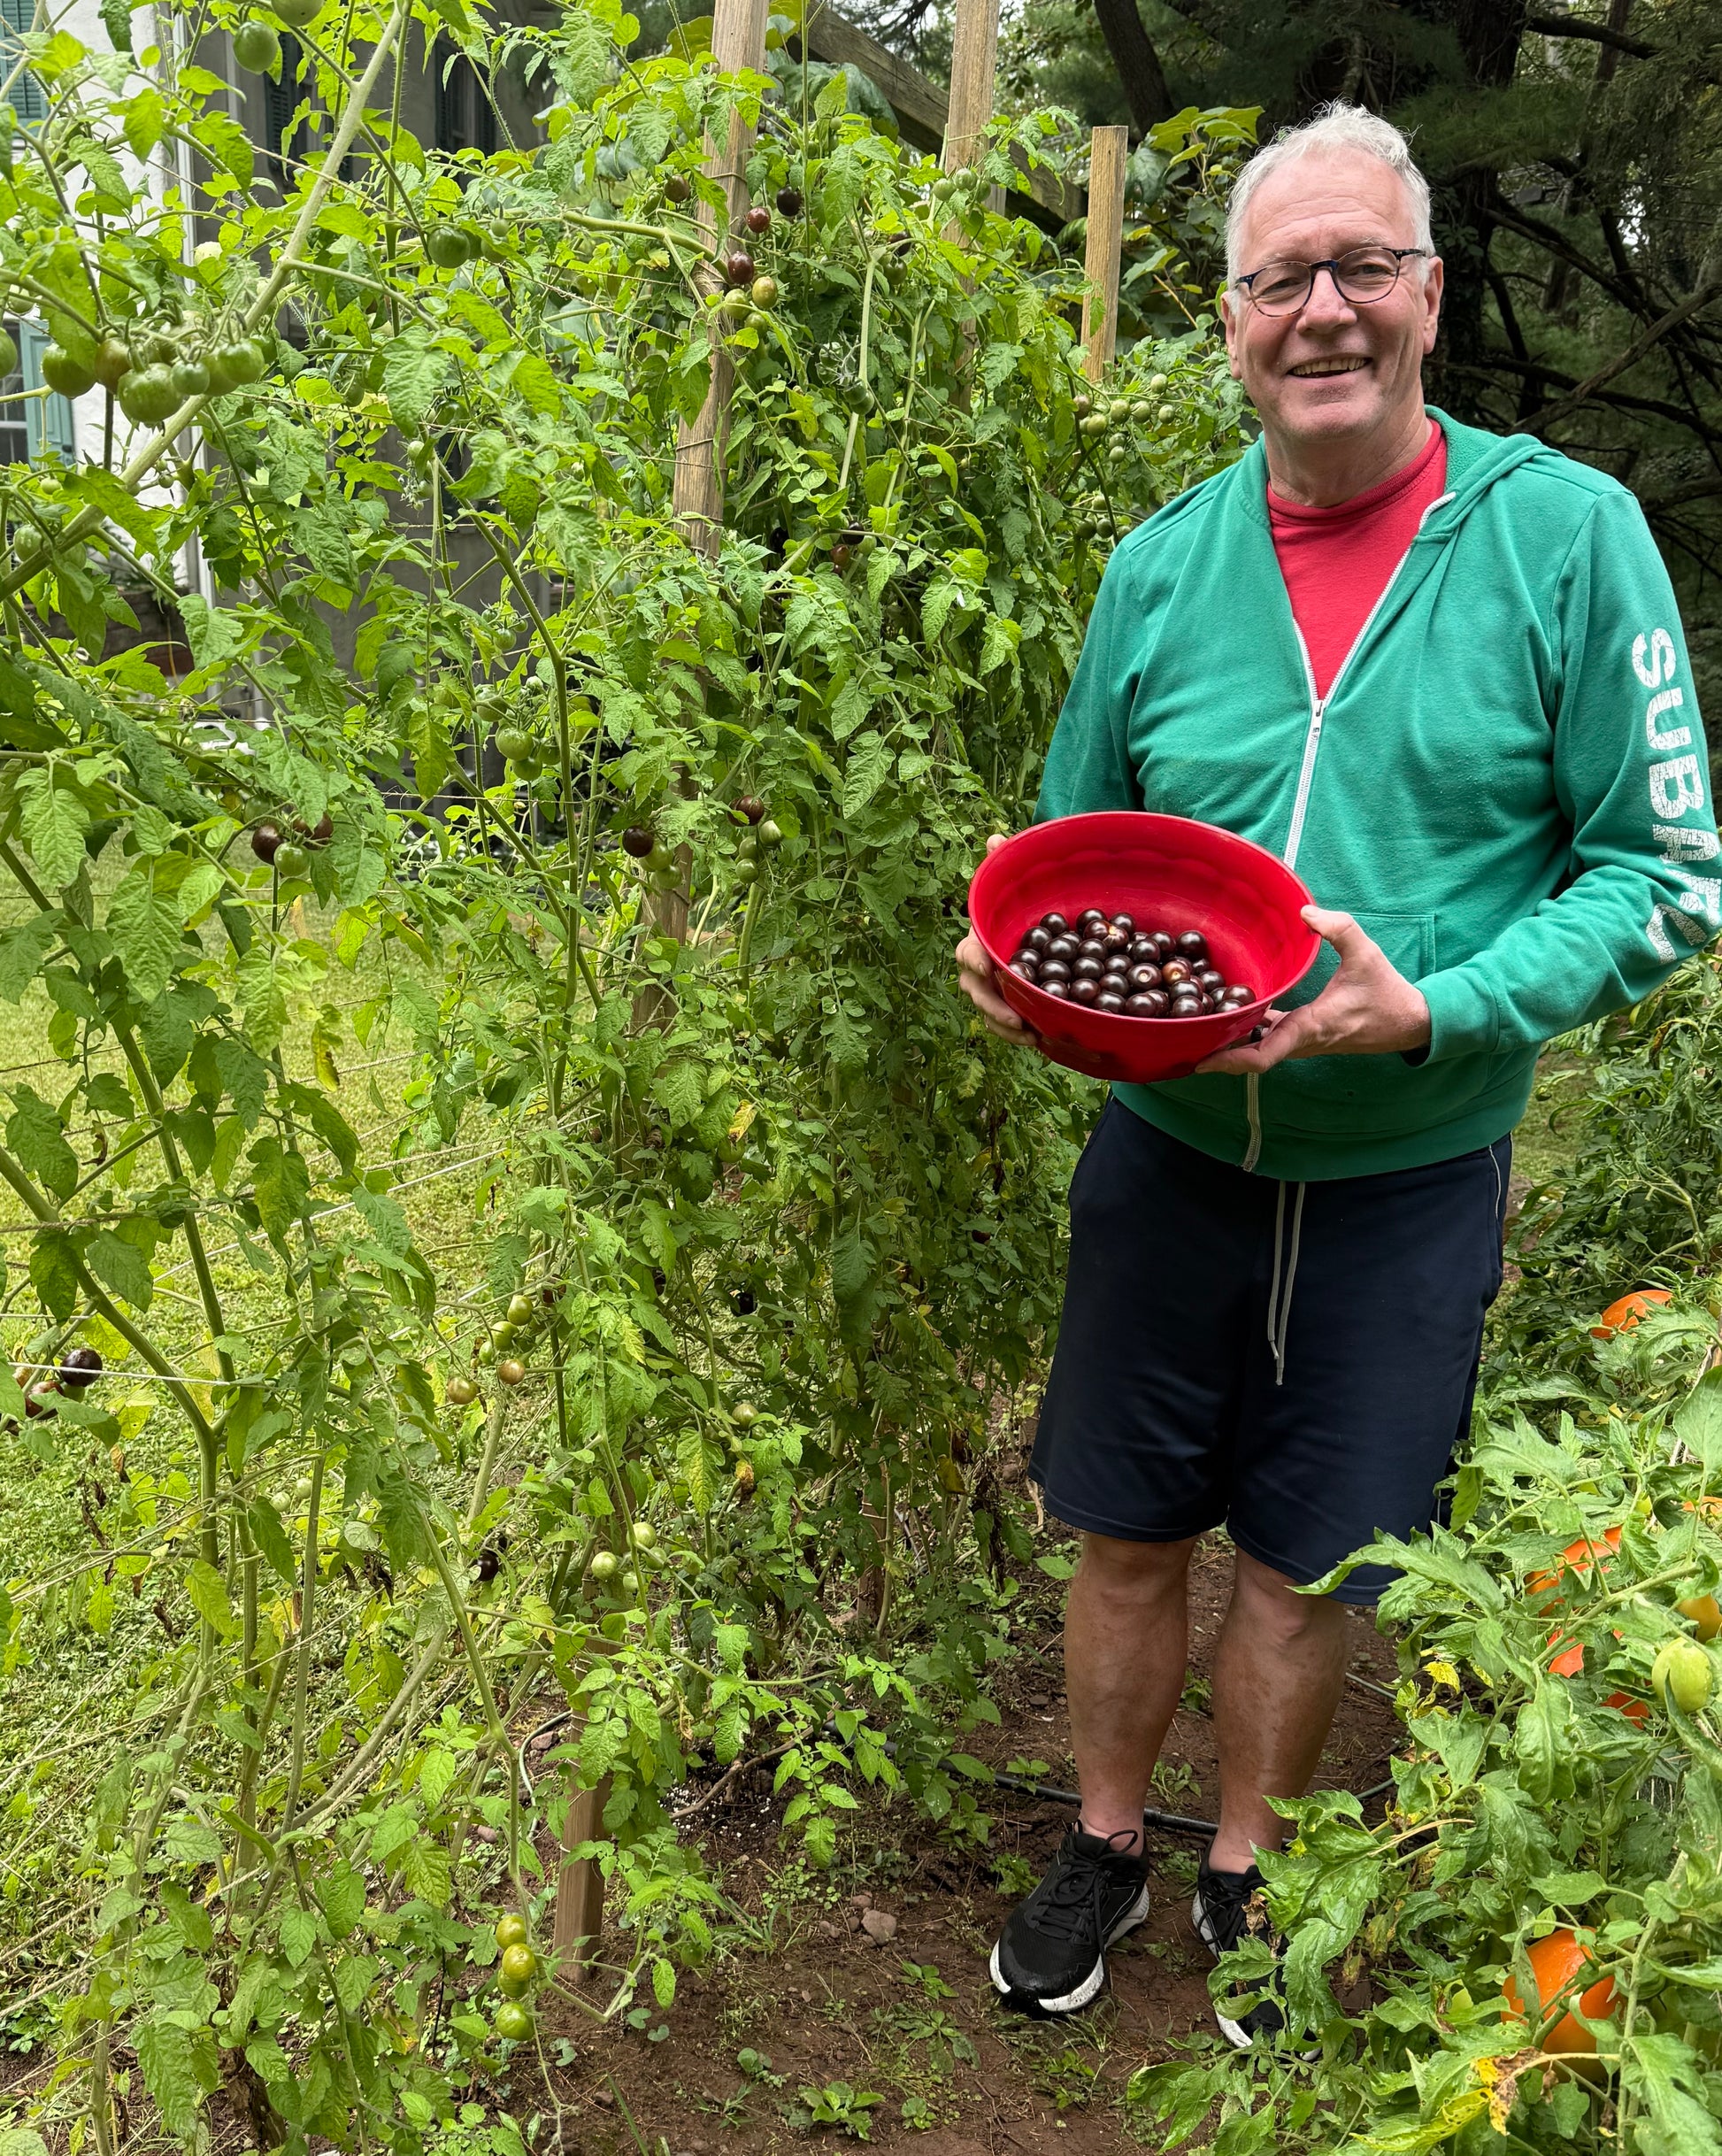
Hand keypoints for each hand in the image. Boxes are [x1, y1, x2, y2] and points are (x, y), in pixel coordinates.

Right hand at [956, 834, 1037, 1045]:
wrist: (1038, 926)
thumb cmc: (1023, 903)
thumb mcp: (1018, 882)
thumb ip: (1006, 864)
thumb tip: (995, 837)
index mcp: (979, 938)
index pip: (967, 951)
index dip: (973, 959)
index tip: (986, 965)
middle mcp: (981, 967)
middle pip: (975, 990)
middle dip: (992, 1005)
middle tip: (1016, 1017)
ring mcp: (994, 989)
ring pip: (989, 1012)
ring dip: (1006, 1027)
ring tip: (1031, 1036)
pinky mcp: (1010, 1004)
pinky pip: (1006, 1024)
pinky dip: (1018, 1034)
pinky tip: (1040, 1039)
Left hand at [1194, 906, 1430, 1075]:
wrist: (1409, 1022)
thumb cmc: (1387, 991)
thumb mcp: (1366, 953)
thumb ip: (1338, 929)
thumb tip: (1304, 913)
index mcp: (1310, 1028)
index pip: (1264, 1056)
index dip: (1229, 1061)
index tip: (1201, 1060)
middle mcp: (1301, 1041)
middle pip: (1250, 1056)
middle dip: (1216, 1051)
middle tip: (1182, 1037)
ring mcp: (1302, 1042)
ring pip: (1258, 1049)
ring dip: (1229, 1042)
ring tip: (1196, 1024)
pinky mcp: (1305, 1035)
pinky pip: (1269, 1038)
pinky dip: (1247, 1031)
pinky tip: (1228, 1010)